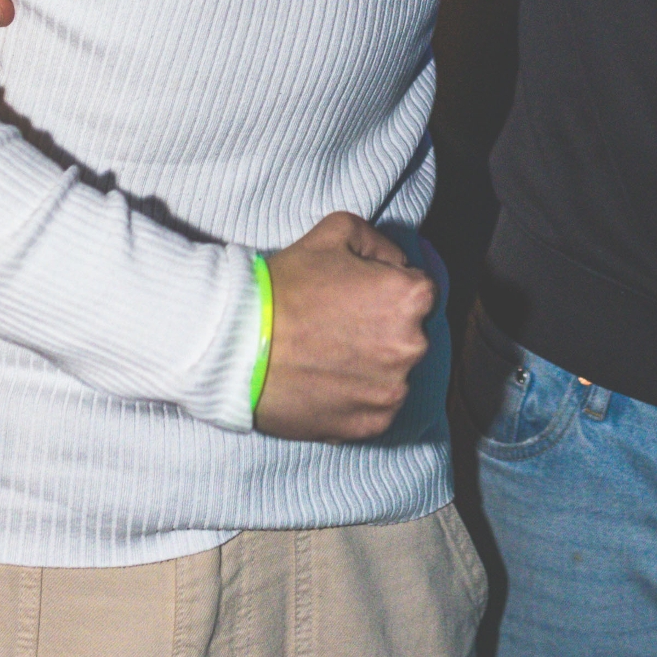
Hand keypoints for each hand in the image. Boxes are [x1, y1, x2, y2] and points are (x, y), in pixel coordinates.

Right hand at [255, 211, 435, 441]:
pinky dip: (357, 398)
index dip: (386, 290)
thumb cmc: (286, 284)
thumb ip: (381, 242)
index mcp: (411, 297)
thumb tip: (398, 262)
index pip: (419, 292)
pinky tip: (326, 382)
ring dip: (372, 366)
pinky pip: (376, 408)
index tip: (357, 297)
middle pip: (409, 334)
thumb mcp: (336, 231)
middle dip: (383, 329)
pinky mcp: (371, 425)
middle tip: (339, 327)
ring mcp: (393, 390)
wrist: (238, 342)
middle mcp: (413, 346)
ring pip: (393, 373)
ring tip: (328, 357)